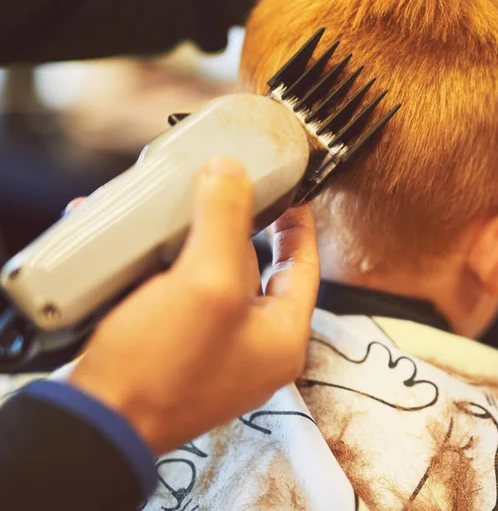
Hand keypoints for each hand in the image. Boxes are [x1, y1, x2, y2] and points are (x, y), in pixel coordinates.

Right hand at [65, 158, 319, 454]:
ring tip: (170, 208)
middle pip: (250, 267)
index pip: (303, 268)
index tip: (293, 196)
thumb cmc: (162, 367)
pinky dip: (161, 263)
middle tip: (217, 188)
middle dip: (230, 226)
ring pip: (208, 276)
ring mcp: (210, 349)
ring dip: (190, 241)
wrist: (96, 426)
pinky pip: (175, 291)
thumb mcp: (206, 284)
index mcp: (280, 337)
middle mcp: (250, 346)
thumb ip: (225, 222)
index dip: (299, 227)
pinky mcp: (173, 348)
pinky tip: (135, 241)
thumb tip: (229, 171)